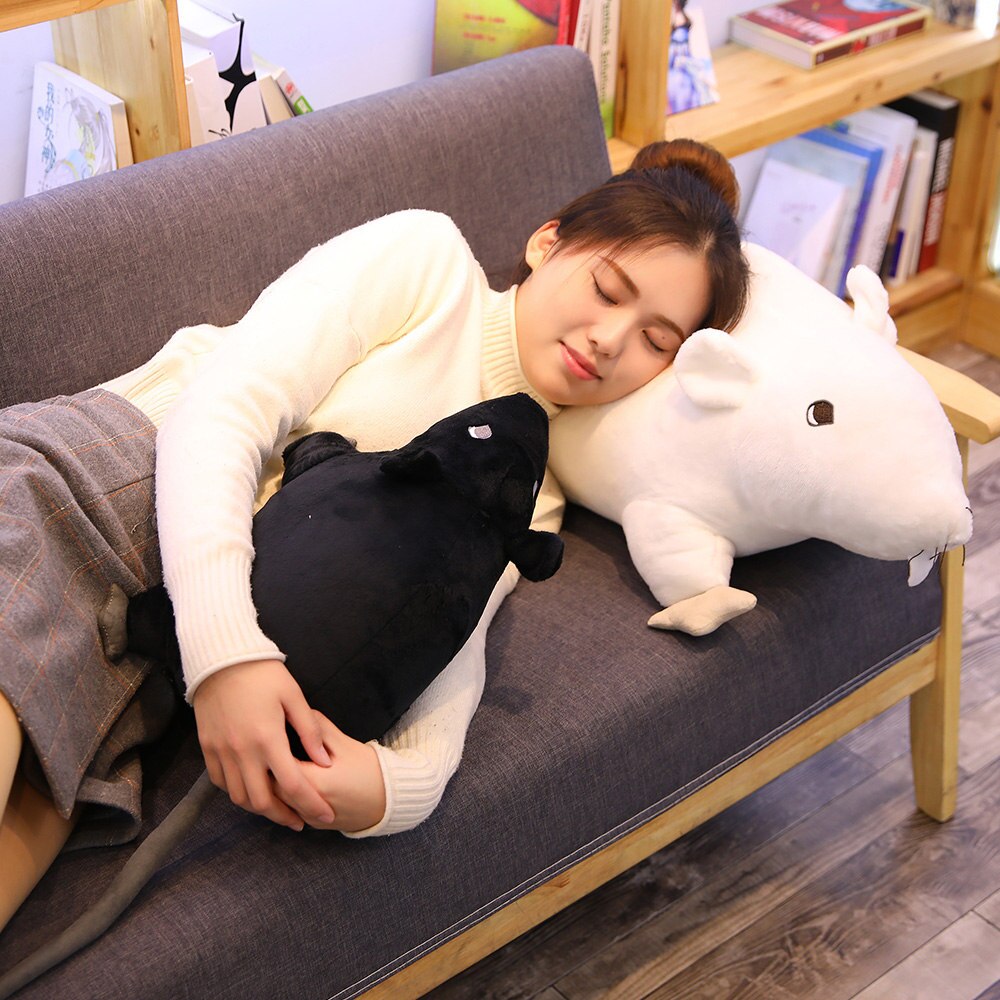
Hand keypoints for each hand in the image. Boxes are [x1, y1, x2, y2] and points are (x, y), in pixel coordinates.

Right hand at [191, 659, 335, 830]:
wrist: (222, 658)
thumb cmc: (263, 673)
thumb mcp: (294, 697)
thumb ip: (309, 731)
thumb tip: (324, 762)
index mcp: (268, 739)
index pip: (294, 785)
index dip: (311, 806)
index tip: (325, 816)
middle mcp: (242, 751)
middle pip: (262, 802)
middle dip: (283, 817)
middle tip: (300, 821)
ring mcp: (221, 752)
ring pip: (239, 797)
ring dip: (260, 808)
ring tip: (279, 809)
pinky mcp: (207, 748)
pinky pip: (221, 782)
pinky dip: (237, 793)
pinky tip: (252, 789)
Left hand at [277, 714, 386, 832]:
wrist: (391, 800)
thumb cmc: (370, 770)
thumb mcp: (345, 744)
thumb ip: (319, 728)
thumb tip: (300, 712)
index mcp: (313, 782)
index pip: (276, 767)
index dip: (270, 751)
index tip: (271, 737)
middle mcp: (307, 805)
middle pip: (272, 788)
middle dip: (269, 769)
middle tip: (269, 750)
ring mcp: (310, 819)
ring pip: (279, 804)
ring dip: (275, 786)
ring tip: (275, 765)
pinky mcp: (316, 825)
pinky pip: (292, 812)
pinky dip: (287, 799)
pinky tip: (291, 783)